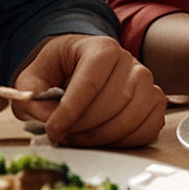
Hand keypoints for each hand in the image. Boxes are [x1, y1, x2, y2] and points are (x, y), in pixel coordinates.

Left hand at [15, 34, 166, 147]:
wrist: (77, 68)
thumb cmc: (57, 73)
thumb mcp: (33, 80)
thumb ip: (33, 99)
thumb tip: (49, 122)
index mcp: (101, 47)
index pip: (89, 83)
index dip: (69, 113)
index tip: (53, 132)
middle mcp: (129, 60)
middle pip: (111, 103)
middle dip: (84, 127)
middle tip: (64, 137)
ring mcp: (146, 81)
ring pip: (131, 118)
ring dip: (102, 137)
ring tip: (79, 139)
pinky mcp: (155, 101)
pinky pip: (148, 128)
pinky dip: (124, 142)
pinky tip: (102, 140)